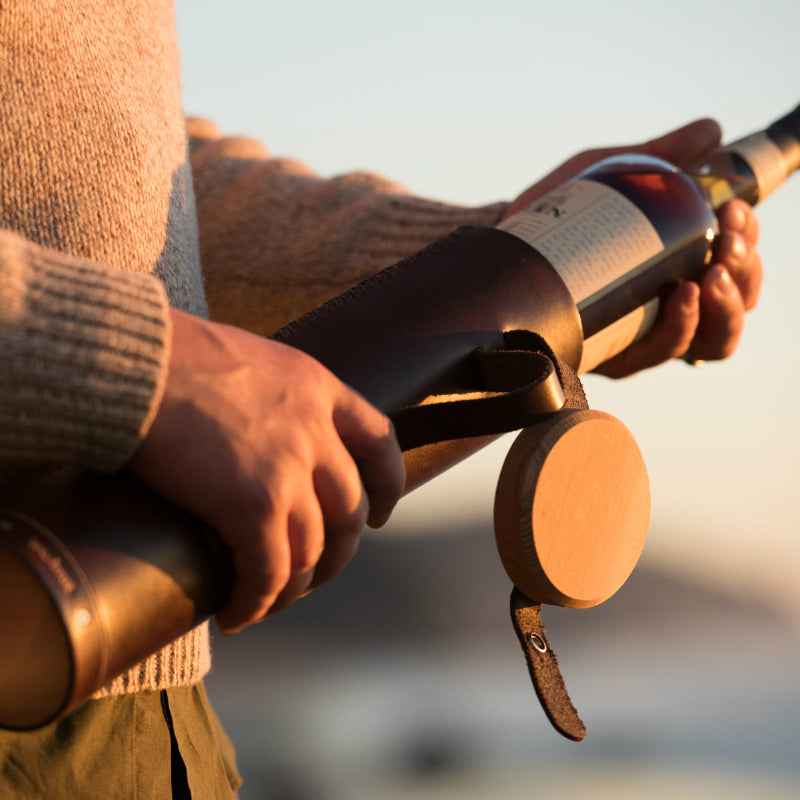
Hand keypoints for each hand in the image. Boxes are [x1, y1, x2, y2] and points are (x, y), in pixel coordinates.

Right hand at [129, 309, 404, 632]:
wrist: (135, 362)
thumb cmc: (171, 356)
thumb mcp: (250, 360)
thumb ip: (274, 397)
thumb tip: (259, 431)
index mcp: (318, 389)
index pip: (379, 443)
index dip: (387, 487)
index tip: (380, 516)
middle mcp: (315, 431)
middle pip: (349, 511)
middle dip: (338, 553)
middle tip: (314, 574)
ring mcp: (290, 470)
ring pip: (312, 551)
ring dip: (293, 587)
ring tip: (268, 601)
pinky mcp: (254, 505)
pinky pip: (269, 572)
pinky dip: (256, 601)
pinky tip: (237, 613)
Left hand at [503, 120, 762, 377]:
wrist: (498, 243)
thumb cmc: (554, 210)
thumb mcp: (609, 173)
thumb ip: (657, 155)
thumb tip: (711, 129)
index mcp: (678, 266)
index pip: (736, 266)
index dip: (748, 242)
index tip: (732, 212)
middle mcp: (667, 306)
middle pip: (735, 305)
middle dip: (743, 271)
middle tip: (725, 241)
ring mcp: (641, 333)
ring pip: (711, 339)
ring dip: (725, 306)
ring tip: (710, 274)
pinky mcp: (611, 354)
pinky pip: (657, 354)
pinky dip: (679, 329)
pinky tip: (684, 297)